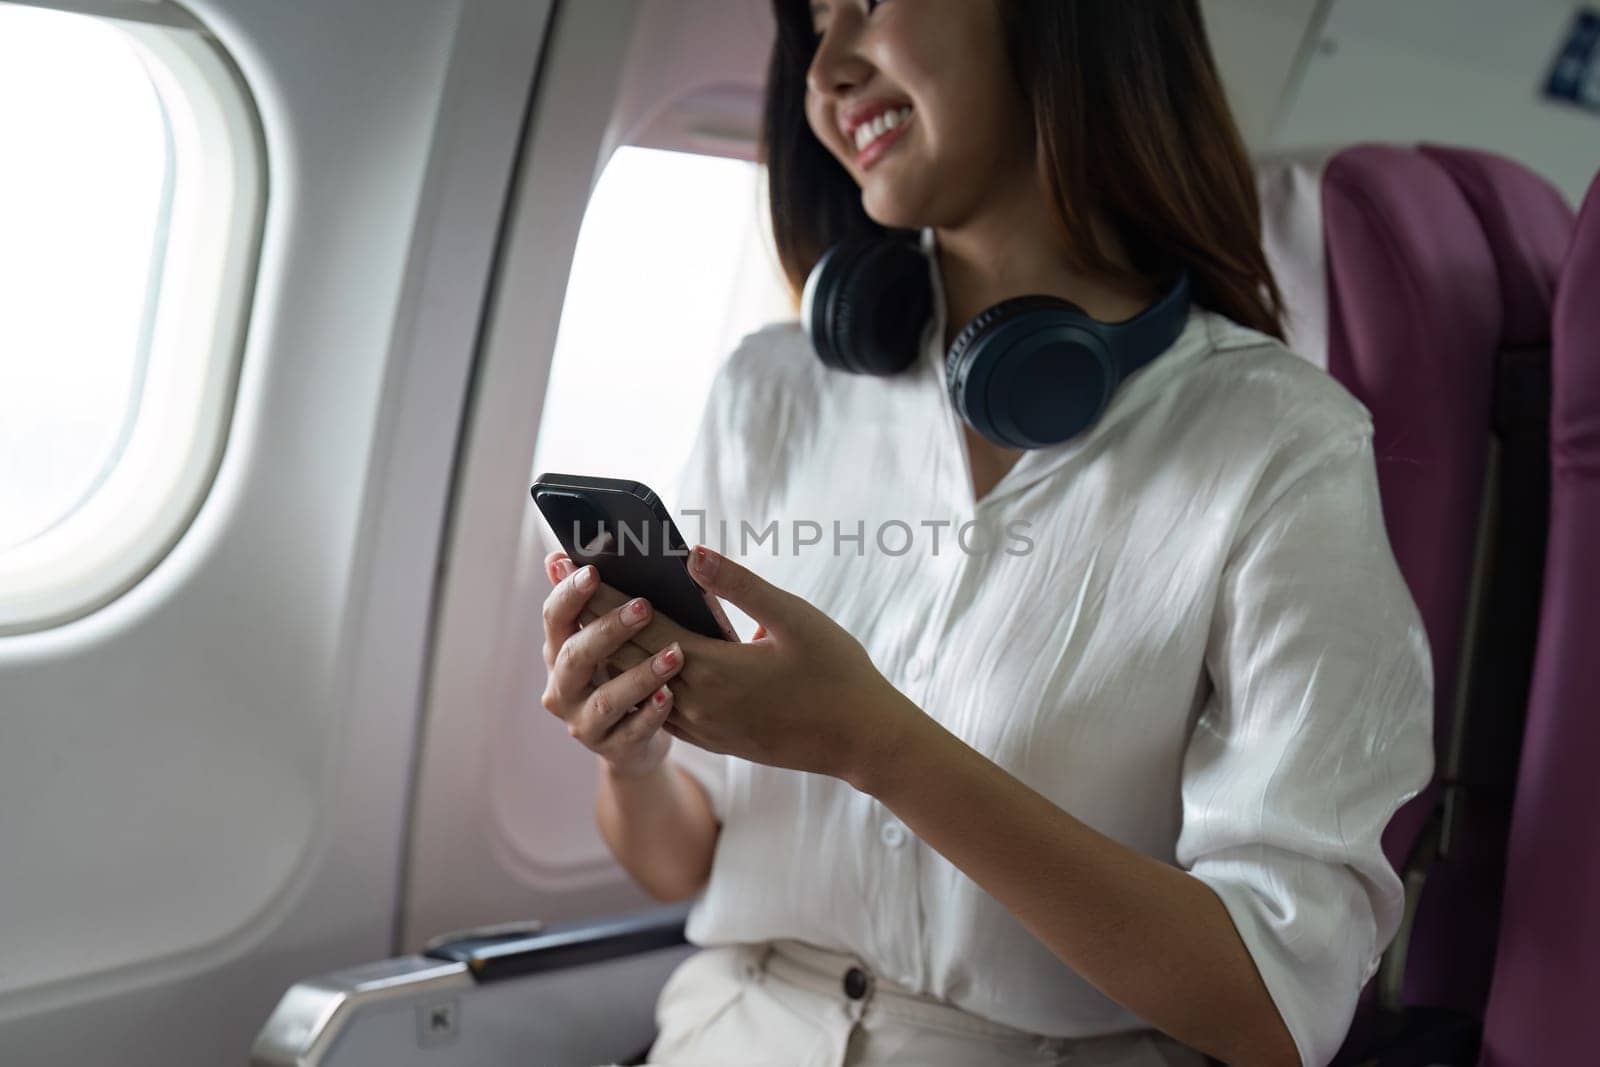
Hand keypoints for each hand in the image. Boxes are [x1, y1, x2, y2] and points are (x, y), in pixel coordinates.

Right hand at [539, 550, 684, 778]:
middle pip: (575, 657)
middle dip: (608, 630)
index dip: (569, 594)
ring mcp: (583, 722)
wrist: (635, 740)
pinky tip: (671, 695)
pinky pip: (632, 733)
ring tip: (674, 655)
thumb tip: (559, 555)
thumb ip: (593, 600)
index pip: (554, 618)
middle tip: (644, 606)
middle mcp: (562, 687)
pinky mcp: (612, 749)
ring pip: (606, 699)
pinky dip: (652, 714)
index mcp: (560, 651)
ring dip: (639, 675)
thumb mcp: (608, 638)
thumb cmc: (625, 671)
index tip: (593, 571)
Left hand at [579, 544, 922, 785]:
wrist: (862, 742)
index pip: (642, 627)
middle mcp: (699, 704)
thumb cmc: (838, 673)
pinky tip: (626, 658)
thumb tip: (690, 554)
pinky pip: (659, 705)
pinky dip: (635, 677)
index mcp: (717, 670)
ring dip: (607, 648)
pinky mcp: (714, 738)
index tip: (572, 563)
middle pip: (627, 655)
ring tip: (581, 614)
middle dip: (591, 615)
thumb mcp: (795, 619)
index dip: (603, 594)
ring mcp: (703, 727)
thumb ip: (740, 586)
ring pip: (638, 685)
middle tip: (560, 579)